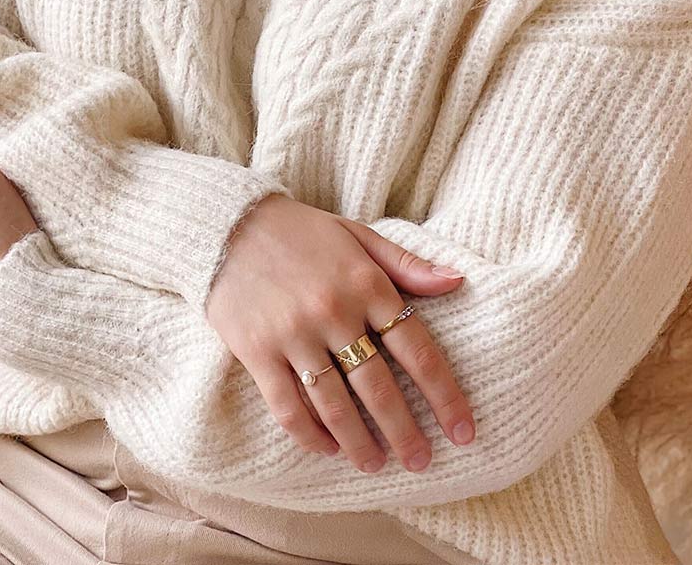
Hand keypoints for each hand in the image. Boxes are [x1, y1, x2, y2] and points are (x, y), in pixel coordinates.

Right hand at [205, 193, 475, 474]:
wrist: (228, 225)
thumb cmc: (302, 232)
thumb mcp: (358, 236)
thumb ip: (407, 264)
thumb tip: (457, 281)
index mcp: (365, 282)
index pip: (416, 348)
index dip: (444, 394)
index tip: (463, 430)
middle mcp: (333, 311)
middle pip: (378, 387)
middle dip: (406, 432)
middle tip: (422, 462)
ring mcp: (293, 334)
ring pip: (335, 406)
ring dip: (360, 444)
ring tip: (377, 465)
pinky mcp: (258, 352)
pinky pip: (289, 407)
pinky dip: (311, 435)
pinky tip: (329, 448)